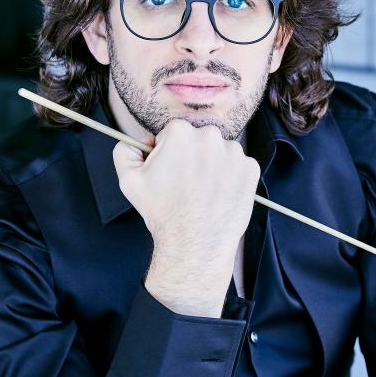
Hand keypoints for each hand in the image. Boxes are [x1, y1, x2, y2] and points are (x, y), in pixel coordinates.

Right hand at [112, 119, 260, 315]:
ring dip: (213, 166)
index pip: (174, 133)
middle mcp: (210, 136)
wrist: (194, 243)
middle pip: (198, 140)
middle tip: (186, 184)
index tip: (170, 171)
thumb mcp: (129, 180)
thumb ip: (125, 151)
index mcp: (180, 132)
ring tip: (203, 192)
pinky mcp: (250, 170)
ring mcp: (234, 153)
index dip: (169, 153)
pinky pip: (238, 167)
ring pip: (220, 152)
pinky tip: (218, 195)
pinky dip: (230, 178)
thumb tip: (138, 141)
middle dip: (192, 156)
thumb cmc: (162, 212)